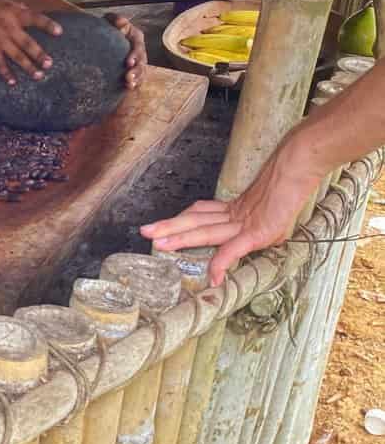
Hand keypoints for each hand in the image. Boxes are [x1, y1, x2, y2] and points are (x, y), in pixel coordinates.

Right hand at [0, 0, 61, 85]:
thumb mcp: (3, 0)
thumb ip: (19, 7)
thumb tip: (33, 12)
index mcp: (14, 13)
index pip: (34, 18)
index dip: (47, 24)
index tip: (59, 32)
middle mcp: (8, 27)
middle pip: (26, 42)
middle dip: (38, 54)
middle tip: (49, 64)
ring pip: (16, 55)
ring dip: (27, 66)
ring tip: (38, 76)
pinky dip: (5, 73)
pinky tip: (13, 82)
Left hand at [105, 13, 145, 88]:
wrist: (100, 38)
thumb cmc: (107, 27)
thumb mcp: (109, 19)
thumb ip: (115, 19)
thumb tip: (122, 22)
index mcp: (136, 37)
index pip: (138, 46)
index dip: (135, 55)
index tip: (128, 63)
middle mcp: (139, 50)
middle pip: (142, 62)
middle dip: (136, 71)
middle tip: (128, 77)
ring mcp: (138, 61)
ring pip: (141, 72)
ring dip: (136, 79)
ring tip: (129, 85)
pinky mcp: (133, 70)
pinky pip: (137, 79)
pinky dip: (134, 84)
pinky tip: (128, 88)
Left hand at [139, 142, 320, 286]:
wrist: (299, 167)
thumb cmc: (290, 186)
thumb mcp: (273, 212)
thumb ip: (261, 227)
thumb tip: (259, 235)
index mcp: (235, 209)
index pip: (201, 214)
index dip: (181, 220)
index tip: (164, 226)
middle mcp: (235, 215)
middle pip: (194, 220)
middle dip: (169, 227)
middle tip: (145, 231)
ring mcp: (244, 222)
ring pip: (205, 231)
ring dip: (180, 239)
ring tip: (159, 245)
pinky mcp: (258, 231)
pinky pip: (234, 249)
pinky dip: (222, 264)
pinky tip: (213, 277)